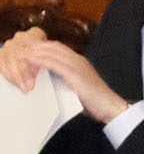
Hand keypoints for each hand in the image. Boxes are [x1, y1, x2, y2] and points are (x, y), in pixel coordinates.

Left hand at [0, 31, 122, 121]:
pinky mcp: (75, 75)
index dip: (42, 47)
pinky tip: (30, 62)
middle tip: (21, 51)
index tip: (29, 51)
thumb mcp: (79, 85)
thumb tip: (50, 78)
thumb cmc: (96, 101)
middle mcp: (79, 60)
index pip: (58, 47)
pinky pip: (53, 63)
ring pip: (51, 52)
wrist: (111, 107)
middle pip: (52, 46)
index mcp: (80, 62)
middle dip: (36, 47)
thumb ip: (66, 78)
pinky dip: (40, 60)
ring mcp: (78, 66)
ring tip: (22, 55)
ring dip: (34, 52)